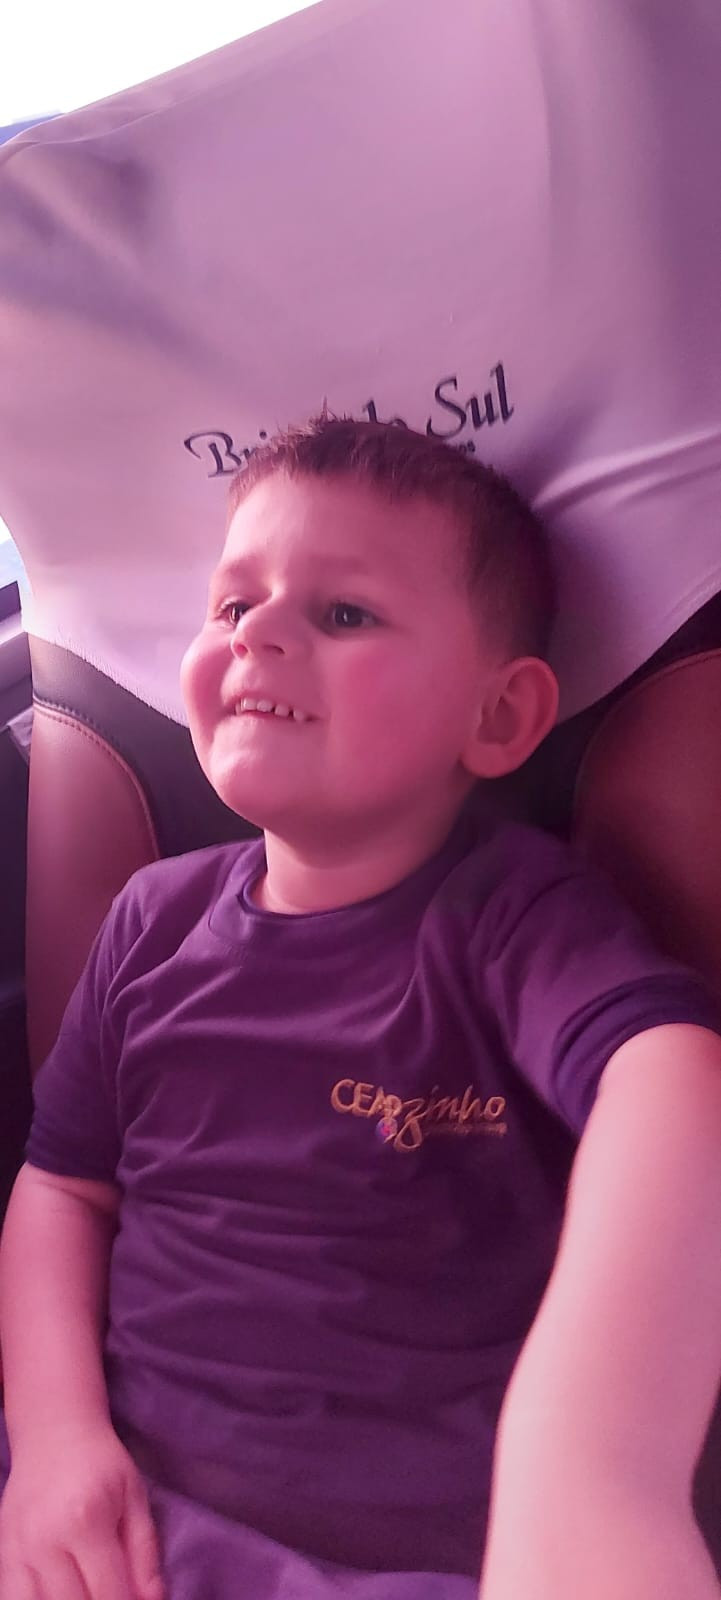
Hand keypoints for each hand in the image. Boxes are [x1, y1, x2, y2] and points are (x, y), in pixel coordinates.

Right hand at [0, 1419, 164, 1599]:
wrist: (55, 1431)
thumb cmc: (101, 1463)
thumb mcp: (134, 1498)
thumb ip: (144, 1554)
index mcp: (86, 1523)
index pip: (108, 1593)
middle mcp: (46, 1542)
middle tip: (113, 1591)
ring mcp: (18, 1550)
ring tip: (86, 1590)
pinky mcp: (2, 1553)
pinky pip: (12, 1598)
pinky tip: (56, 1593)